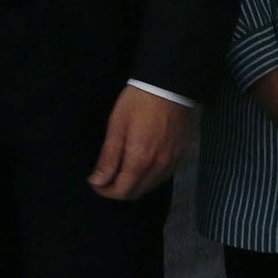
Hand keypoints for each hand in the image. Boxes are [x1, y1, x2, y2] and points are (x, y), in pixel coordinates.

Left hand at [87, 85, 191, 199]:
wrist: (170, 85)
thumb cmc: (138, 102)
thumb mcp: (117, 125)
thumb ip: (108, 157)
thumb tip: (97, 182)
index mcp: (140, 160)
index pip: (122, 191)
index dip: (106, 191)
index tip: (95, 182)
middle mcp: (158, 167)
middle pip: (137, 192)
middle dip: (119, 190)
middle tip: (106, 178)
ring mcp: (173, 162)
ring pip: (151, 186)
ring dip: (135, 185)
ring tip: (123, 172)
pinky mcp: (182, 155)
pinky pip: (164, 176)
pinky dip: (150, 177)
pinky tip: (143, 166)